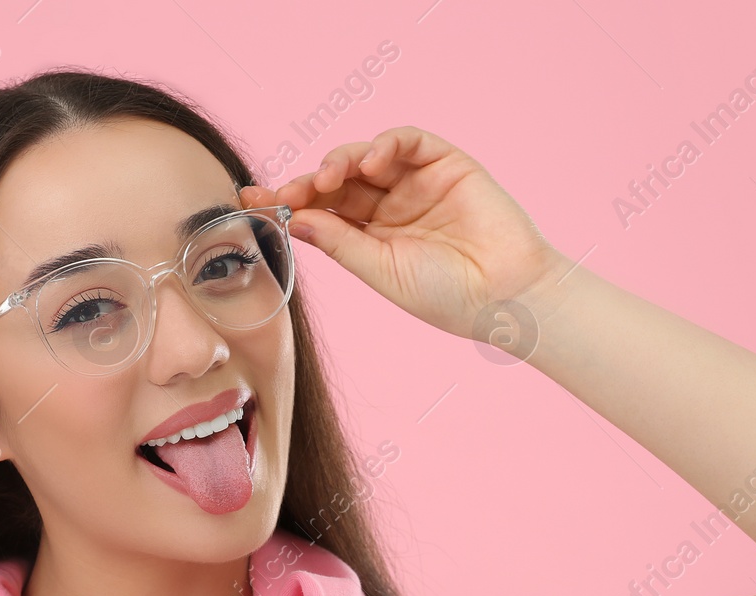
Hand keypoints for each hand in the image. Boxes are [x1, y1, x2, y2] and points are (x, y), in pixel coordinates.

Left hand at [240, 126, 570, 343]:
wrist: (504, 295)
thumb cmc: (447, 296)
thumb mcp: (381, 271)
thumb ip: (340, 242)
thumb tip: (294, 219)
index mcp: (372, 236)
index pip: (322, 210)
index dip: (287, 200)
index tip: (251, 196)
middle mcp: (391, 206)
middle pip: (338, 181)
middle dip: (308, 182)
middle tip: (287, 192)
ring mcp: (417, 182)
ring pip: (366, 156)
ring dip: (340, 161)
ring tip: (328, 179)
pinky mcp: (446, 163)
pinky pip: (407, 140)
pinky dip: (384, 143)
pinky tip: (370, 162)